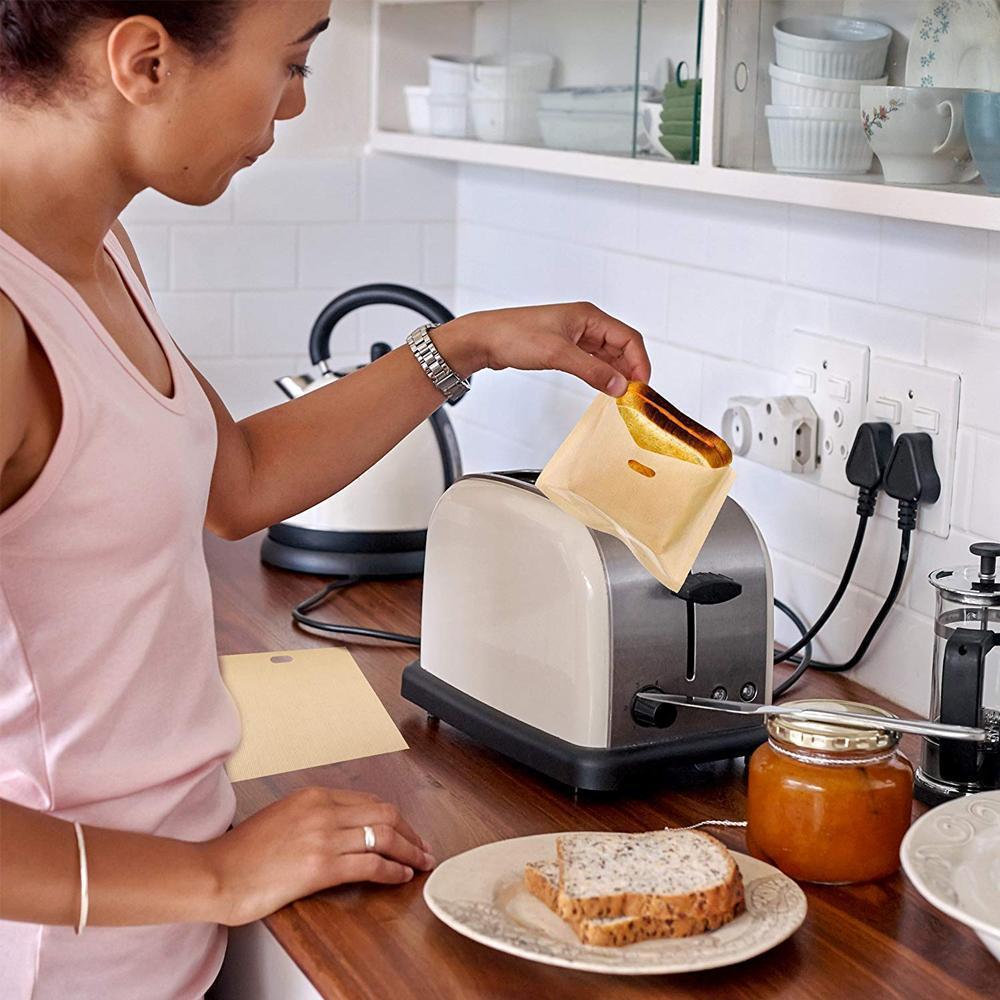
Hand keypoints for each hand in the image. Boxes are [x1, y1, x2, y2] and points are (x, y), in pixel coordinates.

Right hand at [202, 787, 435, 925]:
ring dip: (410, 851)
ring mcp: (323, 836)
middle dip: (411, 832)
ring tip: (421, 863)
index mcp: (313, 795)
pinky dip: (393, 870)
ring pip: (384, 836)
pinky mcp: (321, 866)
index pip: (369, 801)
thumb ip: (313, 816)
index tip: (406, 830)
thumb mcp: (282, 817)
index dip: (395, 817)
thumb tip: (343, 828)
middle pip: (385, 813)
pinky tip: (401, 876)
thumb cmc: (242, 853)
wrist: (216, 874)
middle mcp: (322, 810)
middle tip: (424, 847)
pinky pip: (371, 864)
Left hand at [437, 302, 650, 396]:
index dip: (639, 362)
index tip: (641, 386)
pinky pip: (592, 360)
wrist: (484, 339)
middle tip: (633, 395)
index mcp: (589, 316)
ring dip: (616, 373)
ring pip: (607, 355)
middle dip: (630, 369)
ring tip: (620, 394)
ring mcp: (575, 335)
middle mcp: (585, 323)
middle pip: (621, 346)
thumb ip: (591, 371)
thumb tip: (619, 386)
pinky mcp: (564, 347)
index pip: (629, 338)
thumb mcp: (557, 355)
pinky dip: (600, 373)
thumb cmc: (514, 336)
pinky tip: (603, 386)